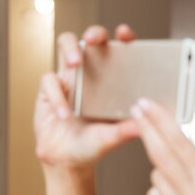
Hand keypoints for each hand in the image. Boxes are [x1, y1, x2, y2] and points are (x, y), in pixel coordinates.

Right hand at [34, 24, 139, 172]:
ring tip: (75, 64)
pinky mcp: (50, 88)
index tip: (125, 34)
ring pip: (65, 46)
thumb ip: (127, 129)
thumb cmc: (94, 146)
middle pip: (91, 40)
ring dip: (69, 50)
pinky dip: (57, 96)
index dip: (124, 38)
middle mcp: (91, 75)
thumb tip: (144, 121)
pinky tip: (64, 114)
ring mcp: (69, 78)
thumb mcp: (113, 137)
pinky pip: (50, 80)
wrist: (68, 161)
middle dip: (94, 34)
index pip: (120, 52)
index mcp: (112, 82)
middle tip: (94, 40)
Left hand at [131, 99, 194, 194]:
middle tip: (137, 111)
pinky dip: (161, 191)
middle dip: (147, 130)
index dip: (160, 122)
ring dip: (163, 172)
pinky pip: (153, 194)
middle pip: (161, 156)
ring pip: (155, 175)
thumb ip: (193, 156)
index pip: (179, 144)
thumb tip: (169, 129)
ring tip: (183, 185)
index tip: (147, 106)